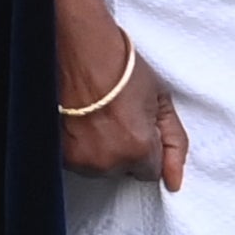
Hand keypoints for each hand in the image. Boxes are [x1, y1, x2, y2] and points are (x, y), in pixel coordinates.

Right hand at [60, 21, 189, 190]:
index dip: (148, 147)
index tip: (140, 125)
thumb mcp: (161, 102)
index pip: (151, 172)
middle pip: (124, 170)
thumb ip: (175, 144)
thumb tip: (175, 182)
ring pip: (100, 167)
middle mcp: (108, 162)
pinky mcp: (59, 154)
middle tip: (118, 116)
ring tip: (98, 117)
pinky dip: (81, 146)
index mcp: (139, 150)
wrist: (83, 51)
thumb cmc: (122, 69)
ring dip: (103, 150)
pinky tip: (82, 121)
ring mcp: (80, 160)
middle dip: (126, 150)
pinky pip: (78, 161)